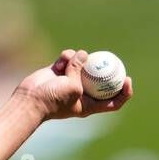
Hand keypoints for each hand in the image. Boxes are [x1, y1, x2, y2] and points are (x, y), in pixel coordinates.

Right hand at [15, 48, 132, 120]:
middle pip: (101, 81)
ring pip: (84, 64)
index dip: (123, 93)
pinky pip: (69, 58)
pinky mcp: (61, 71)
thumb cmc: (53, 99)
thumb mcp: (73, 87)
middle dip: (105, 69)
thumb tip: (83, 54)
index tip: (127, 79)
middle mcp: (83, 93)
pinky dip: (66, 57)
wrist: (31, 98)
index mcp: (90, 105)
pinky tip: (60, 61)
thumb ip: (80, 71)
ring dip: (78, 59)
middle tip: (109, 58)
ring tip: (68, 63)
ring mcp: (71, 81)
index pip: (113, 102)